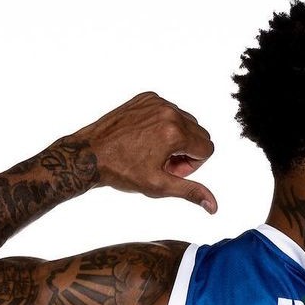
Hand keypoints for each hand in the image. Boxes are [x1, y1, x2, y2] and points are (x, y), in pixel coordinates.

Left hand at [70, 91, 217, 212]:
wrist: (91, 153)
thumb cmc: (122, 170)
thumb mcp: (159, 185)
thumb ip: (190, 192)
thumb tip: (213, 206)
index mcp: (175, 132)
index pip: (207, 148)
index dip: (192, 165)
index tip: (171, 170)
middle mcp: (169, 112)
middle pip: (200, 134)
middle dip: (187, 151)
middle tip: (163, 163)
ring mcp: (156, 102)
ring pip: (186, 122)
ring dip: (177, 138)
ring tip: (154, 151)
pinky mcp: (146, 98)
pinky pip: (170, 111)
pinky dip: (164, 125)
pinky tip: (147, 139)